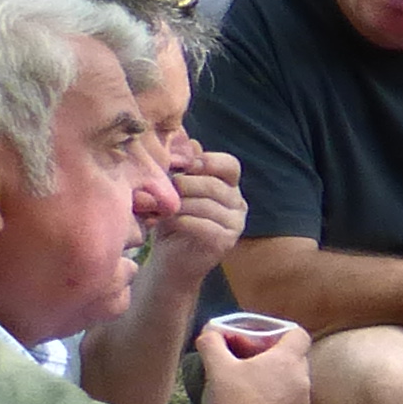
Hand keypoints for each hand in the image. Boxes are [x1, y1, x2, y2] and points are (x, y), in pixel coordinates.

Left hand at [152, 152, 249, 280]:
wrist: (171, 261)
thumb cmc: (172, 221)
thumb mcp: (176, 191)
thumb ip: (185, 168)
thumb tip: (192, 143)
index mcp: (229, 187)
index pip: (230, 165)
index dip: (209, 162)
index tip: (186, 166)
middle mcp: (238, 204)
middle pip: (214, 184)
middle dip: (186, 185)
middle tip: (166, 191)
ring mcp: (235, 224)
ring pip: (207, 204)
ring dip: (180, 205)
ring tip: (164, 208)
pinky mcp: (225, 242)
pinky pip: (203, 224)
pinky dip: (182, 221)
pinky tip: (170, 222)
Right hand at [192, 315, 312, 403]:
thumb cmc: (231, 401)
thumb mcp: (217, 365)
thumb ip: (212, 342)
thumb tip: (210, 333)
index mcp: (288, 361)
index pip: (299, 334)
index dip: (281, 331)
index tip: (262, 338)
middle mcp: (302, 380)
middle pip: (295, 355)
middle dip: (274, 352)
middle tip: (251, 357)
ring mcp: (303, 401)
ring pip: (294, 378)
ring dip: (277, 374)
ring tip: (252, 379)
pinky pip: (293, 398)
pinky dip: (280, 394)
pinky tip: (258, 400)